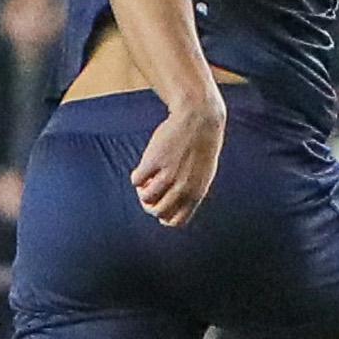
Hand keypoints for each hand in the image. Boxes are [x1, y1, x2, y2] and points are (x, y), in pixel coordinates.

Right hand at [131, 95, 225, 226]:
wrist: (199, 118)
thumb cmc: (201, 146)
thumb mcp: (203, 173)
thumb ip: (190, 192)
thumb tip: (168, 208)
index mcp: (196, 193)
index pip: (176, 221)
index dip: (165, 216)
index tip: (162, 204)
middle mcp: (182, 187)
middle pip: (157, 212)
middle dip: (150, 204)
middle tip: (150, 190)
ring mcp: (167, 174)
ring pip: (145, 198)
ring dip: (142, 191)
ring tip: (146, 179)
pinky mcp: (153, 160)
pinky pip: (136, 180)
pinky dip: (137, 176)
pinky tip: (144, 166)